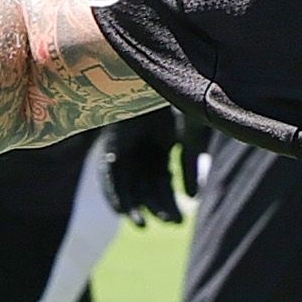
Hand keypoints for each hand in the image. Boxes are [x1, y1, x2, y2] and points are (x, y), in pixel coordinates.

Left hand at [106, 107, 201, 224]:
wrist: (159, 77)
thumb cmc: (179, 98)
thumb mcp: (189, 136)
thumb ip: (189, 166)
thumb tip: (193, 198)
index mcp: (161, 141)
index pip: (162, 179)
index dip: (168, 200)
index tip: (177, 221)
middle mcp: (140, 144)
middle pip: (146, 183)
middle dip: (158, 205)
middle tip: (172, 222)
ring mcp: (124, 142)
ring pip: (128, 181)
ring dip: (134, 205)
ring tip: (141, 224)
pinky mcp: (110, 139)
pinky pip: (109, 172)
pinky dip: (114, 192)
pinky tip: (121, 210)